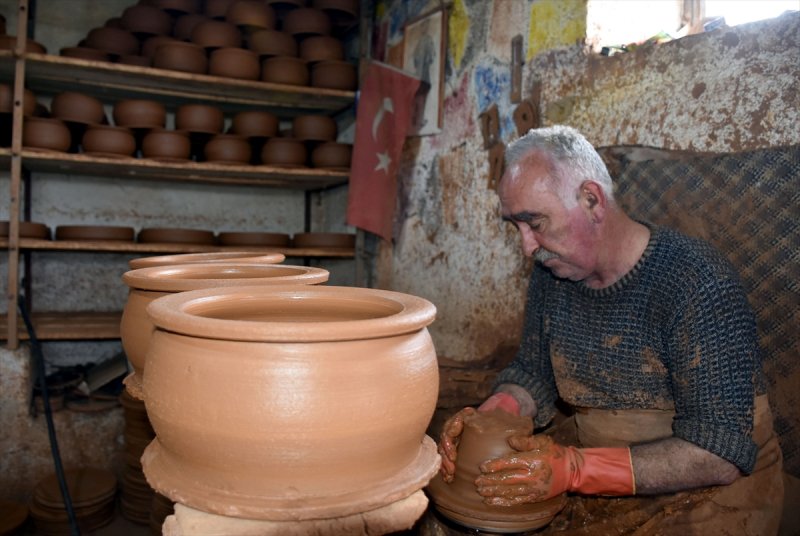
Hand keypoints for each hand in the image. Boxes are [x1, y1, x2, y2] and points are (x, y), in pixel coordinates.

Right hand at [438, 393, 520, 482]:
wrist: (510, 429)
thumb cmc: (513, 427)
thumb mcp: (518, 427)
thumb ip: (518, 433)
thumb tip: (513, 442)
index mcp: (470, 415)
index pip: (453, 423)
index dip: (450, 439)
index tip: (454, 455)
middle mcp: (461, 424)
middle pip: (446, 437)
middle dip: (445, 455)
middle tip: (451, 469)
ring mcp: (458, 435)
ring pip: (444, 447)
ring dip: (444, 462)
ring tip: (449, 475)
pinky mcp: (458, 446)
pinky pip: (447, 455)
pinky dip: (446, 466)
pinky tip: (449, 477)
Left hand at [475, 435, 634, 505]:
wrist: (571, 471)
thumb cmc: (554, 453)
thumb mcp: (542, 441)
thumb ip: (525, 440)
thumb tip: (510, 439)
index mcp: (531, 460)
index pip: (509, 463)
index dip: (494, 465)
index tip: (482, 467)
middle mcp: (531, 475)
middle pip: (506, 479)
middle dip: (490, 481)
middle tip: (477, 482)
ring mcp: (532, 488)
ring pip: (509, 492)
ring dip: (494, 492)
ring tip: (481, 492)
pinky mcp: (534, 497)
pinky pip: (516, 501)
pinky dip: (503, 502)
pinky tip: (493, 502)